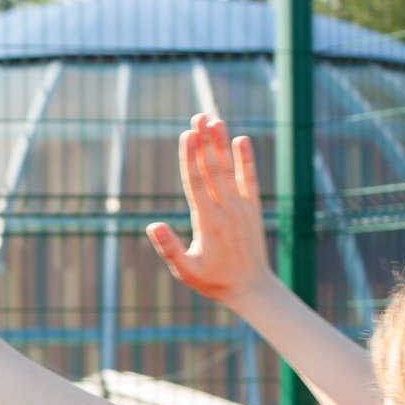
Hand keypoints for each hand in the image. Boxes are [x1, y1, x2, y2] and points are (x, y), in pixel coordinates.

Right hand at [145, 114, 274, 305]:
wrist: (251, 287)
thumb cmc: (214, 281)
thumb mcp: (185, 270)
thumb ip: (169, 248)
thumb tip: (151, 226)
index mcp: (207, 221)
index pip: (196, 182)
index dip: (190, 156)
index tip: (187, 134)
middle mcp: (225, 208)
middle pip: (212, 168)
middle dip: (204, 142)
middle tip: (198, 117)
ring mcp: (241, 206)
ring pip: (228, 169)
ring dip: (221, 143)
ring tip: (215, 120)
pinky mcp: (252, 207)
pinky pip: (249, 178)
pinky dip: (246, 159)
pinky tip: (241, 140)